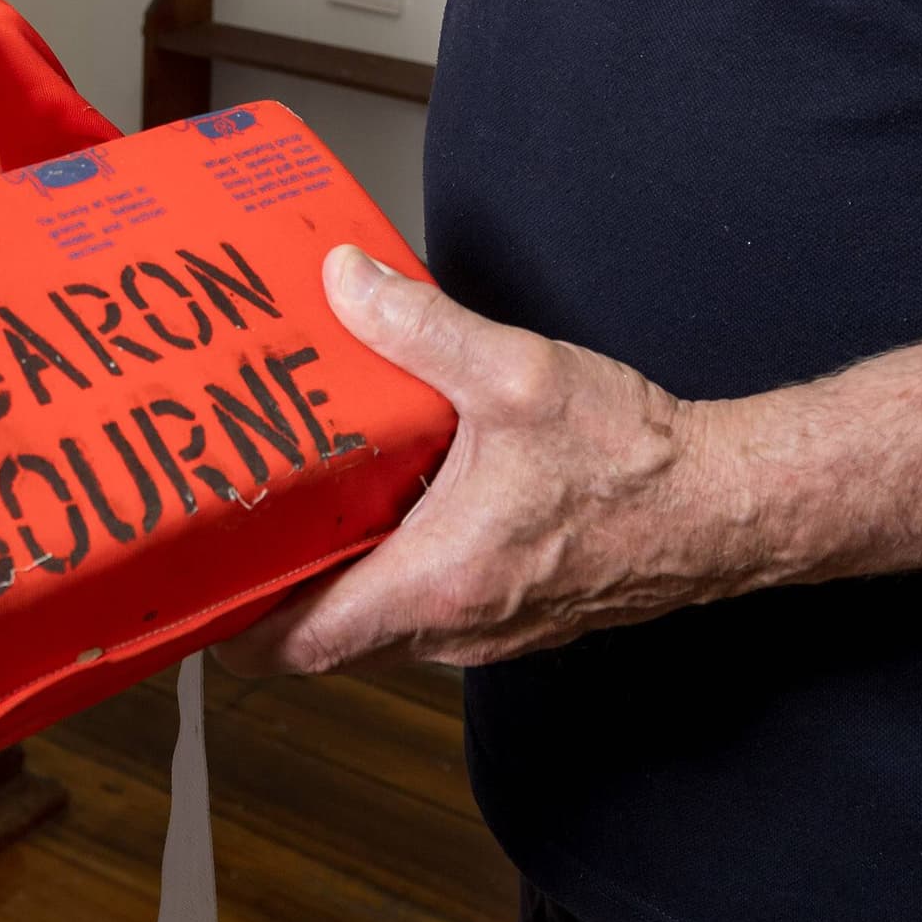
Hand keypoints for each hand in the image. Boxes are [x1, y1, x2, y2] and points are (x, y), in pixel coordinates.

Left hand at [217, 248, 756, 675]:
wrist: (729, 504)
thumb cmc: (634, 458)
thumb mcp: (517, 373)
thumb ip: (420, 327)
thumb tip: (342, 281)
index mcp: (437, 582)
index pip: (304, 641)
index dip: (236, 625)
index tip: (192, 588)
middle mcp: (455, 625)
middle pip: (331, 634)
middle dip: (277, 588)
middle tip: (230, 525)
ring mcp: (489, 629)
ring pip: (381, 623)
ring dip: (339, 575)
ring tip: (298, 505)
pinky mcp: (518, 613)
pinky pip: (430, 607)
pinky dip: (394, 570)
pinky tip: (388, 502)